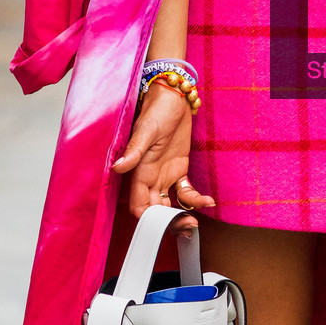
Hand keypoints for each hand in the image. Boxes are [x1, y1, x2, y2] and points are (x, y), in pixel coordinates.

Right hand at [111, 81, 215, 225]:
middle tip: (186, 227)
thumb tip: (118, 167)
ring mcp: (165, 175)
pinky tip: (207, 201)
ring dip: (182, 216)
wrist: (174, 97)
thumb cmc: (157, 110)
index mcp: (140, 172)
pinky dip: (195, 199)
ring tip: (195, 222)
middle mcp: (150, 177)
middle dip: (168, 223)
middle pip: (155, 210)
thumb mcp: (146, 130)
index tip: (164, 225)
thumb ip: (134, 151)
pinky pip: (185, 191)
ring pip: (170, 205)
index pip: (139, 205)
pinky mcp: (179, 169)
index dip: (149, 219)